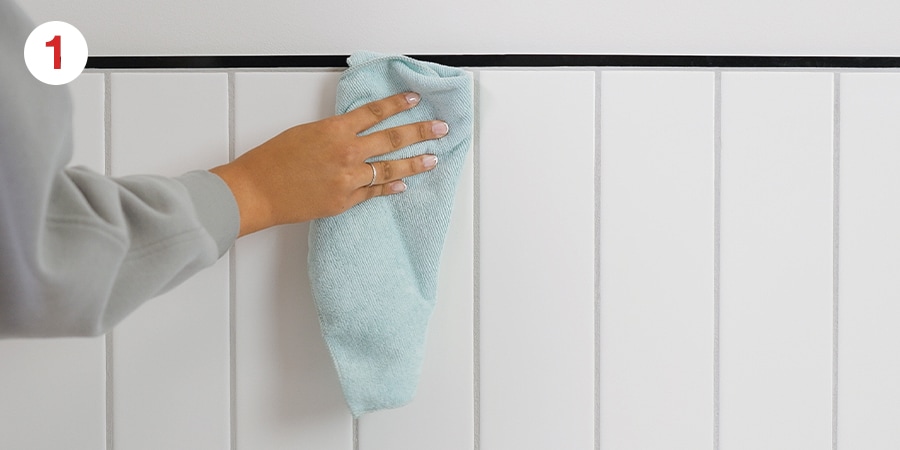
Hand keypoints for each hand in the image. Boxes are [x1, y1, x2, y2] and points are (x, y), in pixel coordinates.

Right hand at [210, 92, 446, 236]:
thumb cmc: (273, 160)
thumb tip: (355, 132)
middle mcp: (346, 153)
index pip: (374, 113)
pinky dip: (389, 189)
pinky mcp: (345, 201)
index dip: (397, 105)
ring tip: (432, 159)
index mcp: (334, 130)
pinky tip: (403, 185)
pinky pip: (373, 193)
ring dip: (414, 163)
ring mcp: (348, 179)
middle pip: (392, 139)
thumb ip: (335, 132)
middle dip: (420, 132)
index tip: (414, 99)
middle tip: (440, 128)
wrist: (257, 191)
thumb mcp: (306, 133)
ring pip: (389, 169)